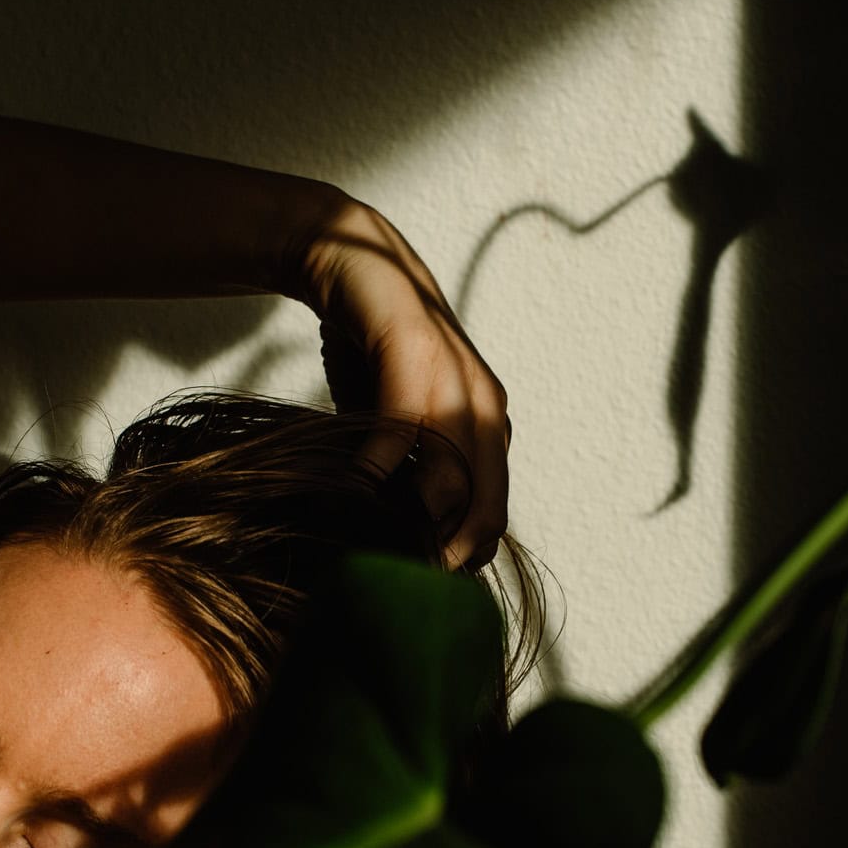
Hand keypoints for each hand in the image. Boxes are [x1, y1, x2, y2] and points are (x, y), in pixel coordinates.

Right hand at [292, 195, 510, 572]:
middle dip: (449, 550)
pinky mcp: (413, 353)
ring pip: (451, 472)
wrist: (354, 262)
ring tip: (380, 543)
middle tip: (407, 581)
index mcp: (487, 426)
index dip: (466, 555)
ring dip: (415, 517)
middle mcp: (483, 406)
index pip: (494, 511)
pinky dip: (377, 466)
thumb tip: (390, 541)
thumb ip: (406, 471)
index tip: (427, 584)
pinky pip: (402, 427)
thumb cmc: (371, 353)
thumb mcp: (397, 422)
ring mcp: (454, 378)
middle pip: (484, 503)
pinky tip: (354, 486)